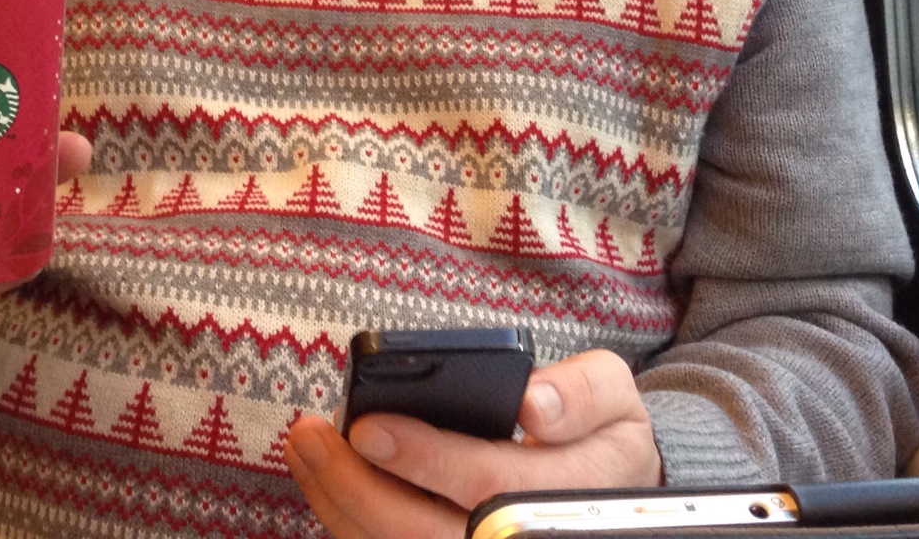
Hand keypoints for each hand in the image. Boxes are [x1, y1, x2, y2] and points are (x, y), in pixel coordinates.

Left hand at [285, 349, 662, 538]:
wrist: (609, 491)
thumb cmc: (600, 435)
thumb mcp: (614, 399)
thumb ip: (582, 394)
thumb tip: (532, 404)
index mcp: (569, 494)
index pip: (489, 484)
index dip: (427, 460)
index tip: (368, 427)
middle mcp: (519, 538)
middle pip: (425, 534)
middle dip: (357, 488)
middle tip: (310, 437)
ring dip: (340, 506)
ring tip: (304, 448)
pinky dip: (349, 524)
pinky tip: (323, 480)